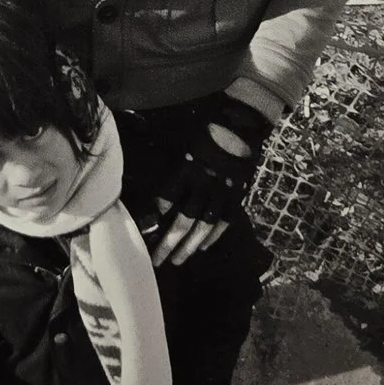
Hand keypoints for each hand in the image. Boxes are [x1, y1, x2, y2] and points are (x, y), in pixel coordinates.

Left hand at [147, 93, 270, 266]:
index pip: (164, 202)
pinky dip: (213, 237)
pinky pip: (223, 222)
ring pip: (202, 227)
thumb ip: (173, 171)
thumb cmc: (207, 131)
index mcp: (185, 170)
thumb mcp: (183, 145)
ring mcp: (221, 192)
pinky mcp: (236, 195)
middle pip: (182, 221)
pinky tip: (203, 248)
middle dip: (167, 244)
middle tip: (156, 261)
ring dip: (188, 247)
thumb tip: (157, 195)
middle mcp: (202, 184)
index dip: (151, 221)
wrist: (242, 123)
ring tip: (177, 261)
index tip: (141, 235)